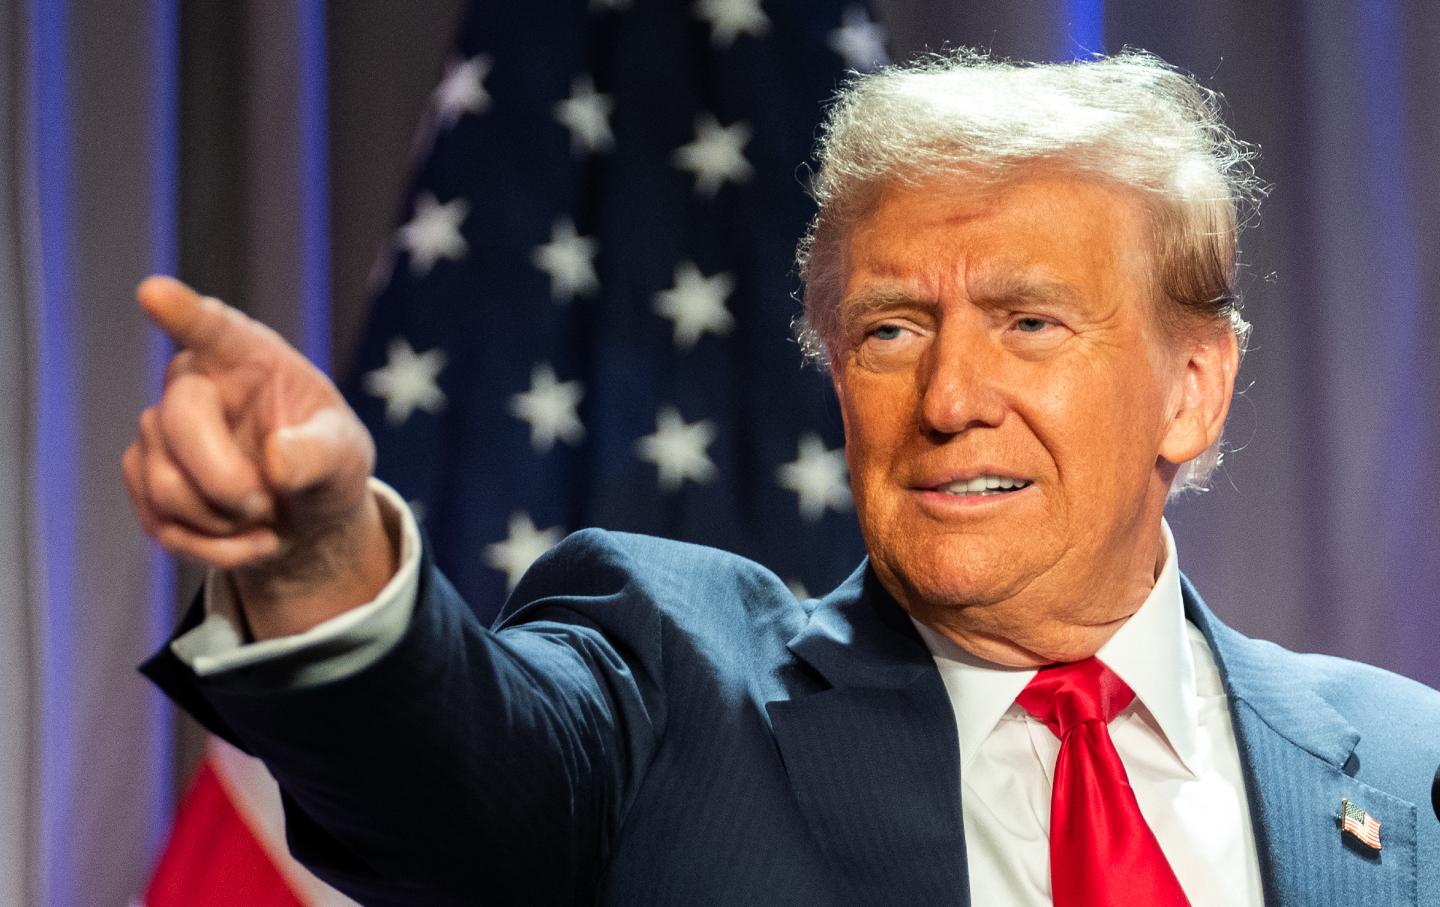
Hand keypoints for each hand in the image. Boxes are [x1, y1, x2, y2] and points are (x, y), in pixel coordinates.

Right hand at [123, 276, 395, 637]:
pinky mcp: (143, 475)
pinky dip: (212, 547)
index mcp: (249, 357)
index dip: (183, 312)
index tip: (154, 292)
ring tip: (265, 519)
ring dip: (224, 522)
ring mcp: (160, 428)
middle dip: (226, 482)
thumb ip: (320, 454)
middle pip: (177, 423)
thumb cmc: (326, 466)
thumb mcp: (345, 458)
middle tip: (266, 504)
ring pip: (165, 484)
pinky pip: (161, 522)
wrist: (303, 517)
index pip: (212, 328)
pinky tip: (248, 540)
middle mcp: (194, 382)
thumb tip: (276, 460)